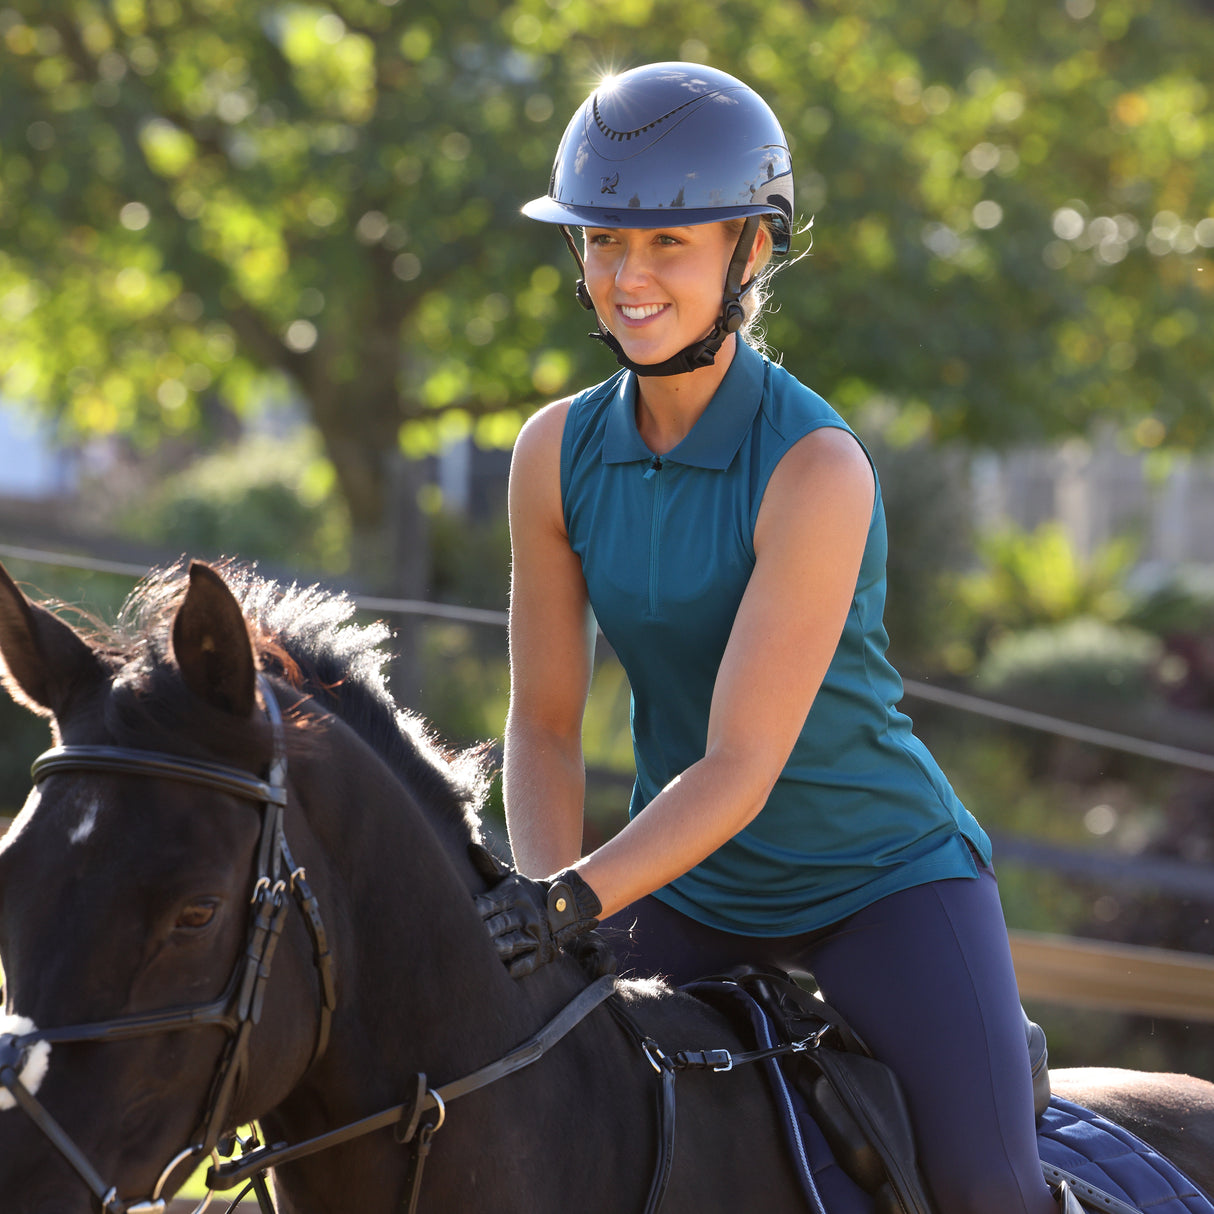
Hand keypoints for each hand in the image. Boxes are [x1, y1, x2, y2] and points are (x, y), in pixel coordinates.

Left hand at [470, 846, 601, 977]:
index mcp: (512, 896)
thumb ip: (489, 868)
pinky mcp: (541, 953)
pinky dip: (515, 968)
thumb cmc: (522, 895)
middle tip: (464, 938)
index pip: (488, 905)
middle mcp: (524, 914)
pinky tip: (503, 970)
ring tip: (481, 954)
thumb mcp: (510, 879)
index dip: (473, 912)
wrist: (561, 907)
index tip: (459, 916)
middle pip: (499, 925)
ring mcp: (534, 934)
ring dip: (496, 950)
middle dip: (482, 932)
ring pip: (512, 944)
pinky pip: (527, 964)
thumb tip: (471, 848)